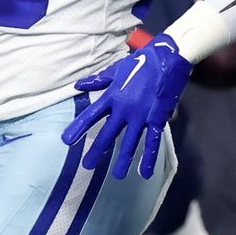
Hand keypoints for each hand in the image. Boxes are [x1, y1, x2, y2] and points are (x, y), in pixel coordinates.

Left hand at [61, 36, 190, 178]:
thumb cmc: (142, 62)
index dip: (78, 128)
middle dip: (97, 151)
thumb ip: (97, 81)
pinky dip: (149, 158)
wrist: (169, 59)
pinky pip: (153, 142)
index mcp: (112, 97)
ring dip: (123, 160)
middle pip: (107, 134)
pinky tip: (144, 172)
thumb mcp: (116, 69)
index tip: (66, 140)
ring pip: (129, 142)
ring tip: (117, 176)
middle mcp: (124, 109)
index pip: (91, 116)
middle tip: (87, 166)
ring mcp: (141, 116)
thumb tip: (77, 85)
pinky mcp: (157, 119)